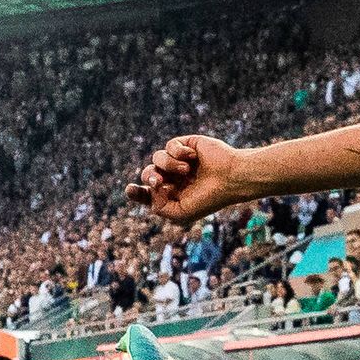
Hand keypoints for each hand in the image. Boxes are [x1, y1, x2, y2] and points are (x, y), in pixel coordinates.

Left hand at [135, 134, 249, 226]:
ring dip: (168, 165)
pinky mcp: (186, 145)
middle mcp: (174, 177)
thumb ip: (159, 207)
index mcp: (172, 194)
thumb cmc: (208, 199)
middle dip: (149, 176)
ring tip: (185, 170)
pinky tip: (192, 158)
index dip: (136, 192)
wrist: (230, 178)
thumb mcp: (180, 213)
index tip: (129, 189)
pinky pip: (170, 145)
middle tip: (158, 181)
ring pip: (156, 158)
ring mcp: (179, 161)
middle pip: (147, 173)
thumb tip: (151, 188)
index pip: (147, 193)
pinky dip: (178, 152)